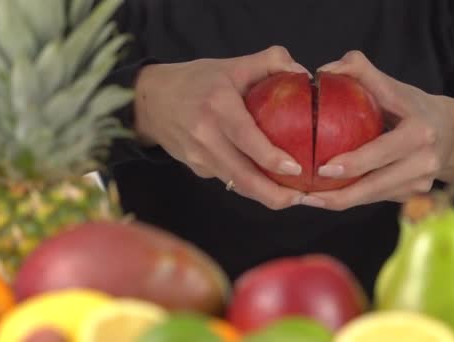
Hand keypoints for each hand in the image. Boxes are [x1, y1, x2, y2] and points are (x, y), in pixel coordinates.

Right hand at [133, 46, 310, 209]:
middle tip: (304, 196)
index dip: (271, 158)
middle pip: (243, 177)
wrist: (149, 101)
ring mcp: (198, 157)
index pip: (246, 138)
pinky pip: (228, 180)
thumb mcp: (232, 64)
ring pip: (237, 185)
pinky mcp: (196, 169)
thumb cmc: (196, 81)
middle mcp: (206, 136)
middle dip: (275, 195)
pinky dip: (250, 185)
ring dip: (266, 196)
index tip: (296, 168)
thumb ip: (270, 61)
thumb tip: (303, 73)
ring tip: (294, 196)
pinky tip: (269, 184)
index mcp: (217, 107)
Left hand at [299, 51, 453, 209]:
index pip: (382, 151)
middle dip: (339, 195)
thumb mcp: (394, 86)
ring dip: (339, 202)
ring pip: (373, 198)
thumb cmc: (415, 107)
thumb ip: (361, 71)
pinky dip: (352, 199)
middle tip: (306, 195)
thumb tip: (324, 70)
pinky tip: (327, 197)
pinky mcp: (412, 196)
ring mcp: (420, 184)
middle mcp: (424, 163)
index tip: (323, 168)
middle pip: (375, 186)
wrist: (453, 133)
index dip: (353, 164)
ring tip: (308, 199)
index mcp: (419, 133)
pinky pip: (376, 200)